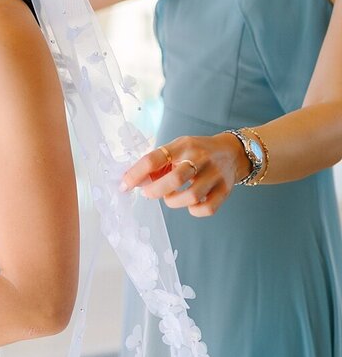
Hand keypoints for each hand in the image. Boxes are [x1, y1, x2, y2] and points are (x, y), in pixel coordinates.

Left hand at [120, 132, 248, 217]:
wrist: (232, 152)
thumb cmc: (197, 152)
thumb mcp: (176, 149)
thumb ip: (156, 165)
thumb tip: (131, 181)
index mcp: (183, 145)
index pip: (154, 159)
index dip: (135, 174)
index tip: (124, 185)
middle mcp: (200, 158)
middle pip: (175, 179)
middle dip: (155, 191)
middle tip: (147, 193)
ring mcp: (215, 174)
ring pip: (191, 196)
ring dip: (173, 201)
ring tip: (170, 197)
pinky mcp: (225, 190)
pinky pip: (207, 208)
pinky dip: (193, 211)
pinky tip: (189, 204)